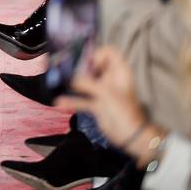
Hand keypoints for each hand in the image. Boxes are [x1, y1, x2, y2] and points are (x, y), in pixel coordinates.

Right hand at [55, 46, 156, 160]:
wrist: (130, 137)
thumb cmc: (123, 111)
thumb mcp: (105, 93)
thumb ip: (86, 83)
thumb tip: (68, 78)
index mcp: (119, 72)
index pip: (109, 53)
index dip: (98, 55)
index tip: (88, 64)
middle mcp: (111, 79)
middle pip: (94, 66)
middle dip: (80, 68)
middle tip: (69, 72)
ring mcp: (103, 91)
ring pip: (86, 82)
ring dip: (73, 83)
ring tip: (60, 83)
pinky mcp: (97, 104)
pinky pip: (82, 98)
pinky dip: (72, 100)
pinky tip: (60, 102)